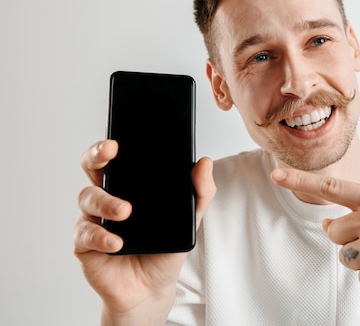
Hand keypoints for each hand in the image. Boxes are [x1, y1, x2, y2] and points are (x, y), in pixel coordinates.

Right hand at [74, 140, 215, 324]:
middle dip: (96, 155)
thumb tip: (205, 163)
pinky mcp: (85, 244)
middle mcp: (108, 196)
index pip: (117, 157)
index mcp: (130, 185)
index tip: (118, 140)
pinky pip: (84, 233)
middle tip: (110, 154)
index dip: (111, 144)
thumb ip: (200, 192)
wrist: (152, 288)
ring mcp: (95, 219)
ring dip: (105, 201)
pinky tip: (116, 242)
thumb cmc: (165, 247)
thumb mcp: (189, 219)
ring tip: (125, 212)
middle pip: (93, 166)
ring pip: (87, 197)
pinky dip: (100, 235)